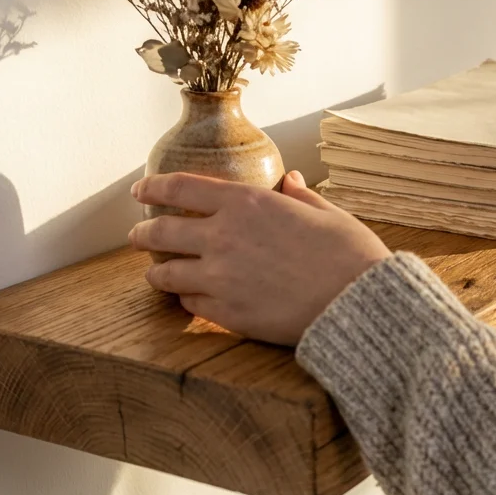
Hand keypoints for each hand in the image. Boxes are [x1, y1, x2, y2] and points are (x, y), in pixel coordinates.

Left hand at [128, 171, 390, 345]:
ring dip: (157, 272)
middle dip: (143, 234)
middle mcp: (223, 237)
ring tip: (156, 274)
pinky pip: (189, 304)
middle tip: (138, 236)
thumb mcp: (327, 213)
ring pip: (166, 274)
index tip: (140, 191)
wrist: (358, 304)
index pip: (180, 188)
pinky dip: (186, 299)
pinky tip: (191, 299)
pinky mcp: (225, 313)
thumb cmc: (349, 254)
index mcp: (247, 203)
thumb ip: (300, 196)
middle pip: (161, 233)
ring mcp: (219, 278)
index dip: (153, 188)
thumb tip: (291, 181)